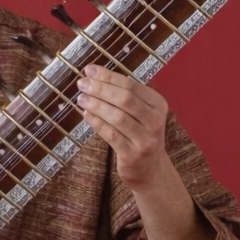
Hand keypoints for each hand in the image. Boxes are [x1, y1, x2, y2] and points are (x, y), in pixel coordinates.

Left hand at [75, 64, 213, 239]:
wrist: (149, 169)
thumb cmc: (138, 134)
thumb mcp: (139, 113)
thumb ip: (124, 96)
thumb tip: (93, 75)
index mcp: (158, 105)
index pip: (131, 85)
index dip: (108, 76)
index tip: (89, 69)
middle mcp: (156, 120)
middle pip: (125, 99)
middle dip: (101, 88)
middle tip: (82, 83)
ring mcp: (146, 139)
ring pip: (117, 116)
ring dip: (96, 105)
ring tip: (80, 98)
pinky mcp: (133, 154)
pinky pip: (111, 135)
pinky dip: (97, 123)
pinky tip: (85, 114)